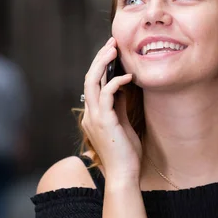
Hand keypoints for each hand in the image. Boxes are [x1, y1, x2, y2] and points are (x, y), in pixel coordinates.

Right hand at [80, 37, 140, 183]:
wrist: (125, 175)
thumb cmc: (126, 154)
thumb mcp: (123, 124)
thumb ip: (120, 106)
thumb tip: (123, 88)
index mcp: (93, 115)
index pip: (92, 84)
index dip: (100, 65)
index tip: (112, 51)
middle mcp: (90, 114)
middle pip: (89, 78)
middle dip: (100, 58)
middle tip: (113, 42)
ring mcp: (95, 118)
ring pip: (92, 82)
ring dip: (103, 63)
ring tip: (115, 49)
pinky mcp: (105, 122)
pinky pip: (106, 95)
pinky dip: (116, 82)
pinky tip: (129, 77)